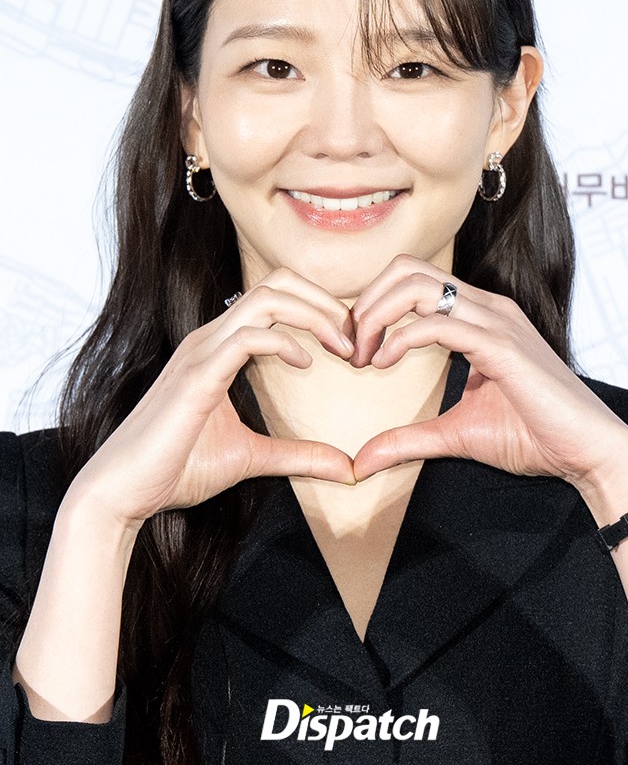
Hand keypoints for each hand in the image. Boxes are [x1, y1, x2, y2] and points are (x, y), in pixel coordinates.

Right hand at [68, 269, 355, 529]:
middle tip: (356, 336)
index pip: (277, 298)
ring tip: (342, 346)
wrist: (124, 491)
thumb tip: (346, 467)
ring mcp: (202, 352)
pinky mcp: (198, 376)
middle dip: (324, 301)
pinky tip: (305, 364)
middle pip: (277, 283)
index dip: (319, 310)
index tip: (351, 343)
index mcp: (220, 346)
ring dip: (314, 315)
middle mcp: (211, 338)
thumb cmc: (177, 468)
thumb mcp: (252, 458)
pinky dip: (285, 342)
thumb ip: (298, 456)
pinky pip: (248, 337)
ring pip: (267, 299)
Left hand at [350, 255, 627, 486]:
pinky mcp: (501, 344)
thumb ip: (407, 440)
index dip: (373, 307)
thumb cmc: (534, 436)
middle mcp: (486, 306)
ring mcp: (495, 320)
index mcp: (478, 315)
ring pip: (416, 284)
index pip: (411, 280)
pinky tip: (385, 363)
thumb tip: (360, 462)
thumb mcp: (454, 434)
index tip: (357, 351)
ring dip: (376, 315)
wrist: (589, 452)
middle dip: (366, 304)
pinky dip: (400, 339)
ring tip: (365, 356)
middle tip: (351, 348)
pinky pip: (437, 322)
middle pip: (406, 269)